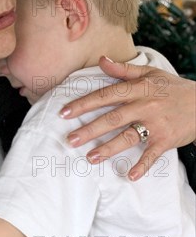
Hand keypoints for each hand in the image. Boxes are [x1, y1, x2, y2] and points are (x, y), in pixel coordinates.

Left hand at [61, 56, 195, 179]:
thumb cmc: (172, 88)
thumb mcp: (150, 74)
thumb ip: (123, 69)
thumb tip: (100, 60)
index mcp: (138, 89)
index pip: (106, 95)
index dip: (84, 104)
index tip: (64, 112)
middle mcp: (144, 106)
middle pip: (112, 118)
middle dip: (90, 130)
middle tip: (70, 139)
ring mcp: (155, 124)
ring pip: (128, 137)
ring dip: (108, 148)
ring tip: (90, 158)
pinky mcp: (166, 140)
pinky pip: (152, 155)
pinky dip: (142, 166)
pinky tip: (130, 176)